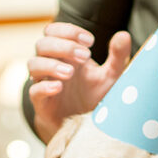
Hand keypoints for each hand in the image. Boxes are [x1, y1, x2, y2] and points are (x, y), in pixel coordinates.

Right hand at [27, 22, 132, 141]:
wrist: (85, 126)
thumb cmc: (94, 96)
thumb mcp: (111, 76)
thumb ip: (117, 56)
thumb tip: (123, 35)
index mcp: (66, 54)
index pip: (54, 31)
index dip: (69, 31)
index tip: (90, 41)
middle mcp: (52, 65)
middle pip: (42, 43)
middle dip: (63, 46)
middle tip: (86, 56)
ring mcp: (45, 83)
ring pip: (33, 64)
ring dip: (51, 64)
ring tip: (71, 73)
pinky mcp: (42, 104)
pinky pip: (34, 91)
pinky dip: (44, 87)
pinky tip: (59, 87)